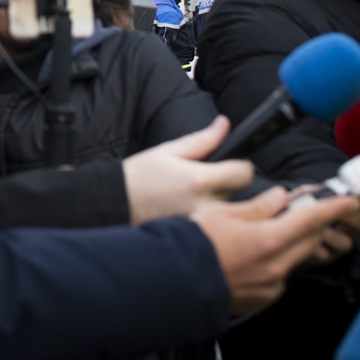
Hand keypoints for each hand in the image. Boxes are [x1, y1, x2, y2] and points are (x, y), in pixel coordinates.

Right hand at [122, 117, 251, 223]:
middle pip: (235, 193)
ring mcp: (201, 224)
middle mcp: (204, 205)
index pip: (243, 173)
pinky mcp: (194, 236)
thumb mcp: (168, 151)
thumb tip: (224, 124)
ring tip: (190, 197)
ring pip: (225, 211)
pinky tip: (185, 212)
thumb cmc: (139, 176)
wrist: (115, 204)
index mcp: (200, 180)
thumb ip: (202, 139)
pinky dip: (206, 220)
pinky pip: (213, 227)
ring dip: (215, 202)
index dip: (241, 166)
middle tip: (201, 181)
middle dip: (224, 184)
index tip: (232, 164)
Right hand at [193, 187, 359, 314]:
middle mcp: (276, 267)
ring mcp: (271, 286)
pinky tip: (258, 255)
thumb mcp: (222, 213)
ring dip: (295, 243)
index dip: (335, 208)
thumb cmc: (193, 244)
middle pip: (310, 241)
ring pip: (295, 259)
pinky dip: (278, 261)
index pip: (312, 220)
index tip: (352, 201)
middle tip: (318, 212)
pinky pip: (280, 276)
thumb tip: (280, 198)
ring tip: (279, 231)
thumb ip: (258, 207)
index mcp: (268, 240)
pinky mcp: (263, 299)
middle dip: (317, 225)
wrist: (174, 282)